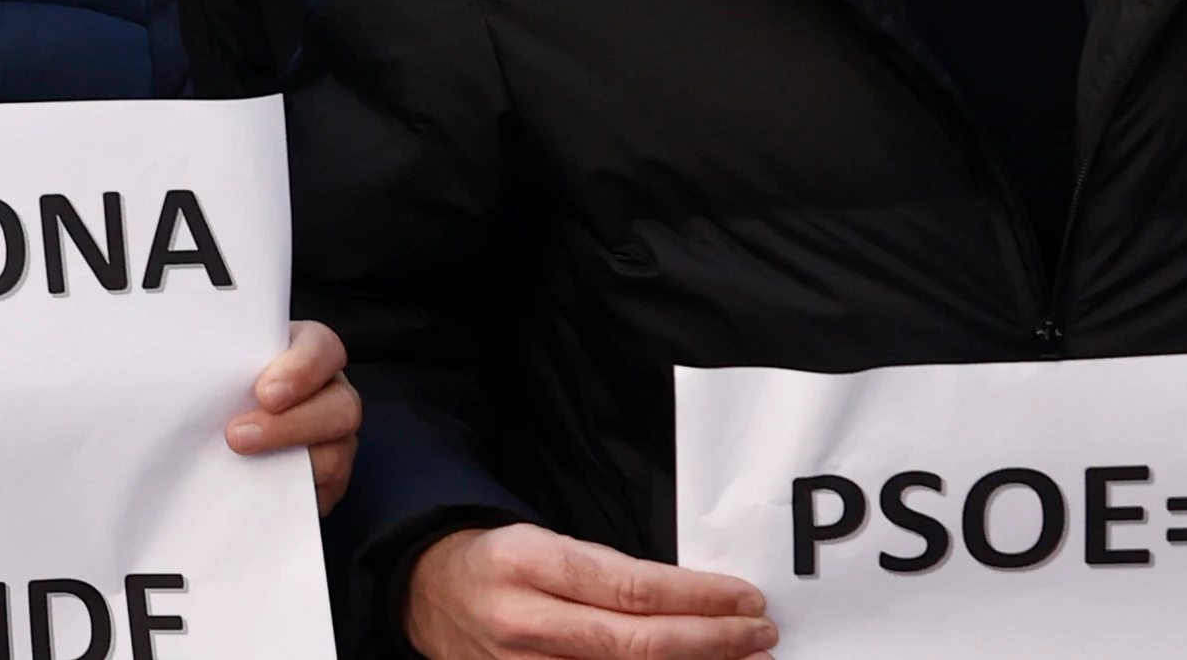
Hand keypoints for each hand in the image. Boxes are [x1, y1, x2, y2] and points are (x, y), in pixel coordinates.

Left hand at [221, 320, 359, 511]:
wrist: (216, 427)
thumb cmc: (217, 382)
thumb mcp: (219, 360)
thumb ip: (214, 361)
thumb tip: (166, 367)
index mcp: (307, 354)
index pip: (322, 348)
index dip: (302, 369)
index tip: (264, 392)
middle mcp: (329, 394)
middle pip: (342, 406)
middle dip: (291, 424)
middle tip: (238, 435)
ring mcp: (334, 439)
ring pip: (336, 453)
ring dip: (287, 460)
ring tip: (239, 462)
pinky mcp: (327, 481)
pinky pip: (323, 492)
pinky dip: (291, 493)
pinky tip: (253, 489)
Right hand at [402, 523, 776, 659]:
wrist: (427, 594)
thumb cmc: (501, 564)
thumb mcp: (546, 543)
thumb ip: (611, 575)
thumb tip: (697, 601)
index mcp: (527, 563)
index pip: (631, 588)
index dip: (699, 598)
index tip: (746, 600)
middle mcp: (523, 620)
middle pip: (636, 644)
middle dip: (712, 642)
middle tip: (759, 636)